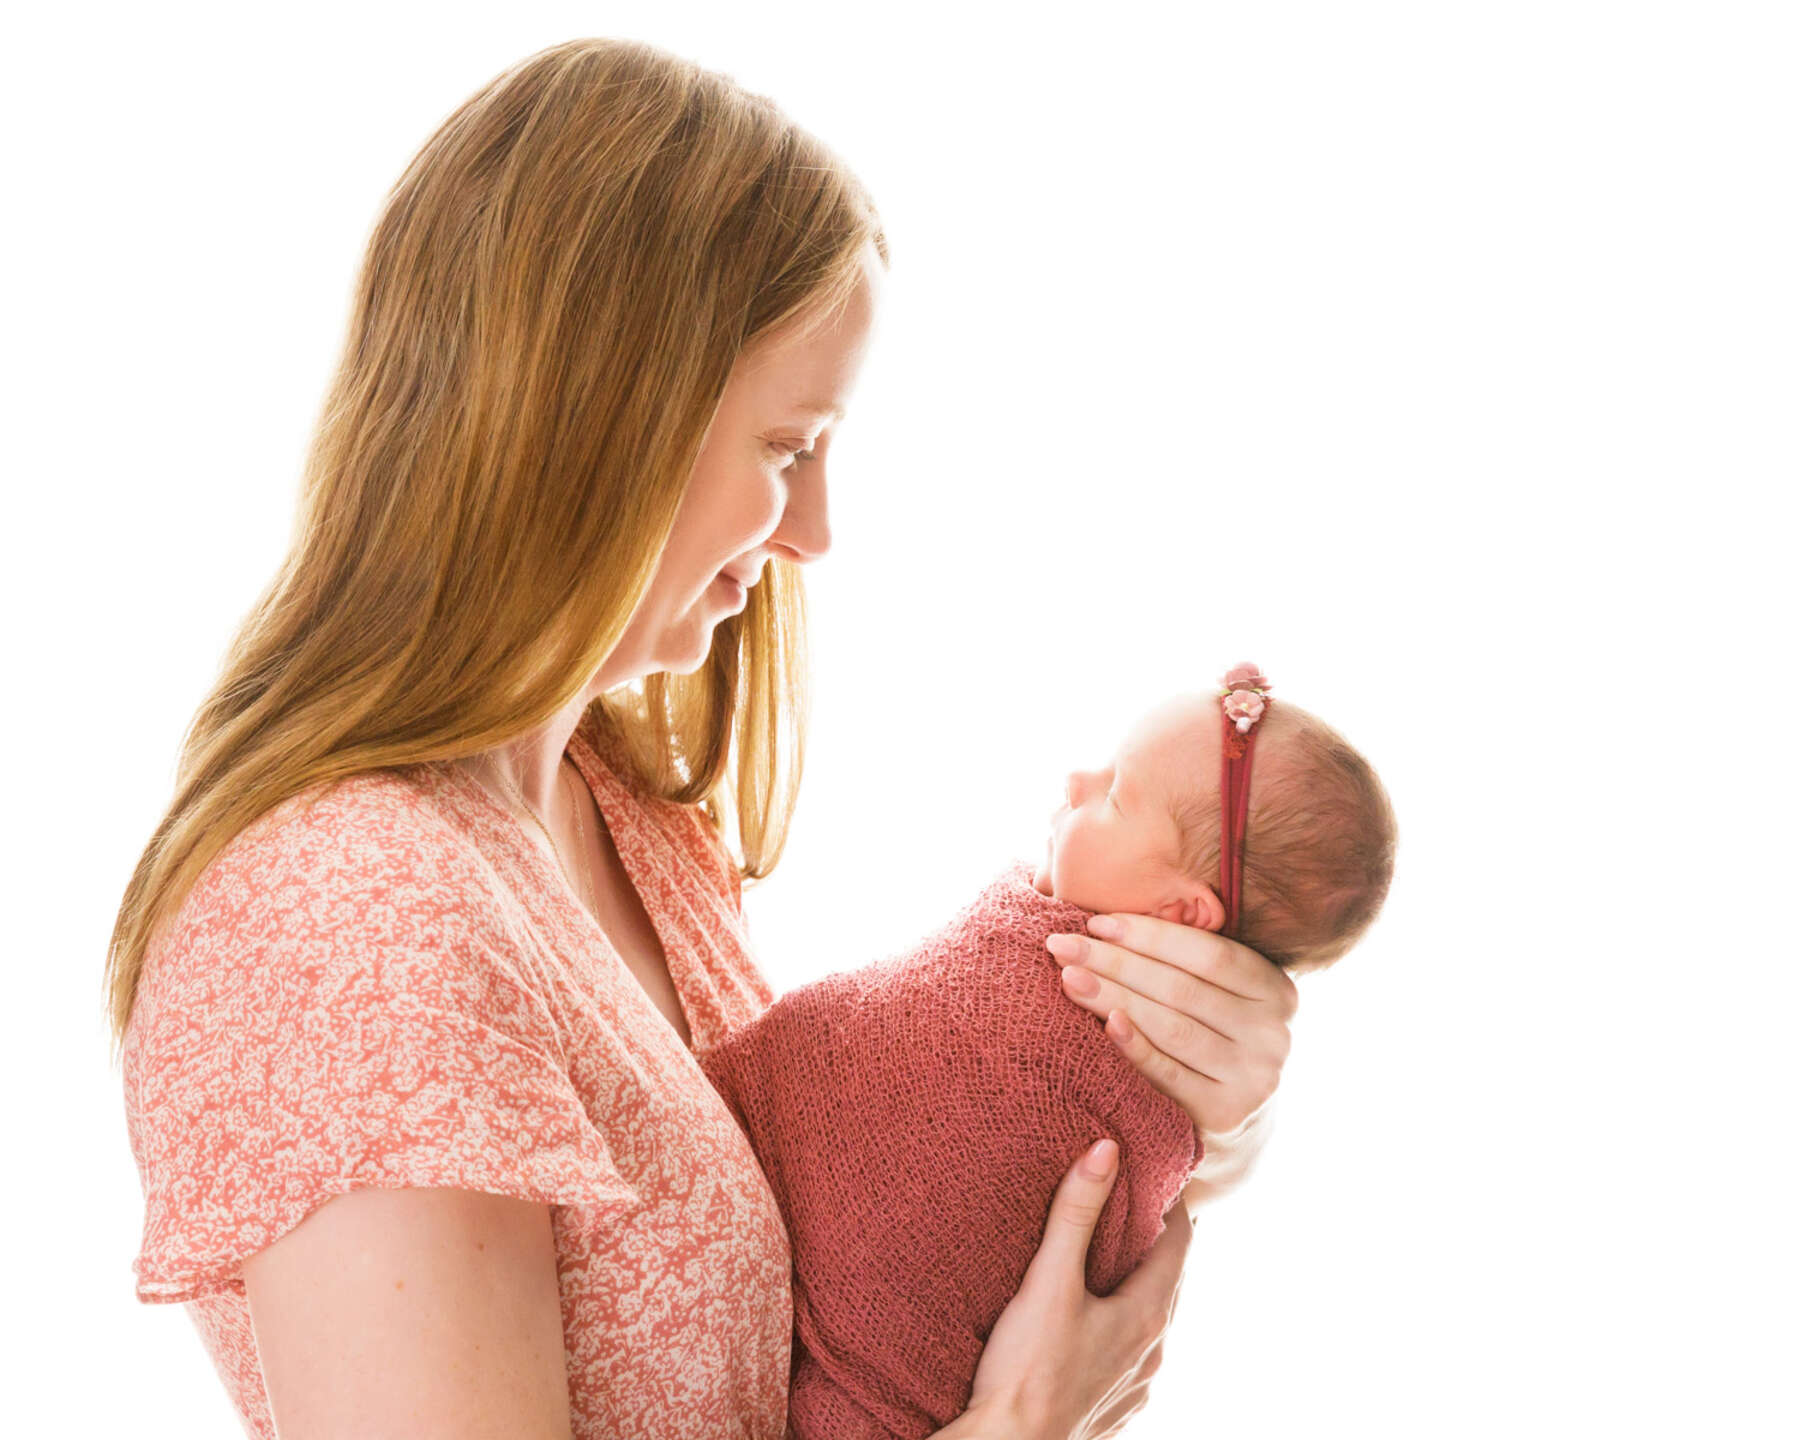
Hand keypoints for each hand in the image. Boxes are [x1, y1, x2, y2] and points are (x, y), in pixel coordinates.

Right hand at [964, 1139, 1190, 1438]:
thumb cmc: (1027, 1372)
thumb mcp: (1049, 1281)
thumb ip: (1075, 1213)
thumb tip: (1106, 1150)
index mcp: (1148, 1315)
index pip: (1180, 1242)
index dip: (1170, 1203)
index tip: (1151, 1172)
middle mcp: (1154, 1351)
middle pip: (1168, 1279)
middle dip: (1152, 1239)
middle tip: (1126, 1201)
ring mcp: (1137, 1384)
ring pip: (1150, 1318)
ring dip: (1136, 1284)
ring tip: (1106, 1255)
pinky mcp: (1115, 1406)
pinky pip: (1131, 1352)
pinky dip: (1120, 1323)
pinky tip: (1091, 1320)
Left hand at [1049, 911, 1297, 1145]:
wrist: (1233, 1118)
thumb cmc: (1210, 1036)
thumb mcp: (1217, 993)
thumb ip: (1181, 958)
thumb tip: (1104, 922)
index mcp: (1276, 989)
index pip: (1208, 952)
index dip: (1149, 934)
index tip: (1095, 923)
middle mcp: (1273, 1034)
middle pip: (1182, 989)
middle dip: (1116, 962)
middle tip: (1062, 946)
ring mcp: (1253, 1077)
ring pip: (1172, 1027)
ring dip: (1113, 998)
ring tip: (1069, 978)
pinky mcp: (1225, 1114)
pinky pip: (1168, 1074)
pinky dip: (1134, 1046)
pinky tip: (1104, 1023)